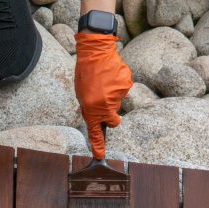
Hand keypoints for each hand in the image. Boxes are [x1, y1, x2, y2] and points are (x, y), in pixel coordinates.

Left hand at [74, 33, 132, 159]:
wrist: (95, 51)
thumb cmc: (85, 73)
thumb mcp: (81, 94)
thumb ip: (90, 108)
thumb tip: (98, 116)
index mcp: (91, 108)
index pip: (95, 131)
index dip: (98, 145)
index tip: (100, 155)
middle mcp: (106, 105)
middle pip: (113, 121)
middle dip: (110, 115)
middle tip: (102, 100)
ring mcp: (118, 95)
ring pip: (118, 103)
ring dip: (112, 95)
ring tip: (103, 81)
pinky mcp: (127, 85)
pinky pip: (123, 90)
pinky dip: (118, 85)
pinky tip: (111, 76)